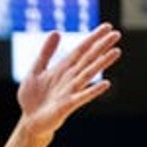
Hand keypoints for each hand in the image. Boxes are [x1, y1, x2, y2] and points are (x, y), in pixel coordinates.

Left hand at [16, 22, 121, 138]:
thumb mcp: (36, 70)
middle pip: (88, 59)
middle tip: (117, 34)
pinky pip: (82, 97)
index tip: (107, 27)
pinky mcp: (67, 105)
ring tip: (116, 52)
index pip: (81, 50)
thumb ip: (46, 53)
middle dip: (101, 46)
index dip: (93, 38)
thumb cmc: (33, 97)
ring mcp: (70, 91)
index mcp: (63, 68)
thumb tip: (56, 31)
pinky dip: (93, 91)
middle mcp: (70, 78)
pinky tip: (106, 84)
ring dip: (102, 63)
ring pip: (88, 74)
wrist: (29, 120)